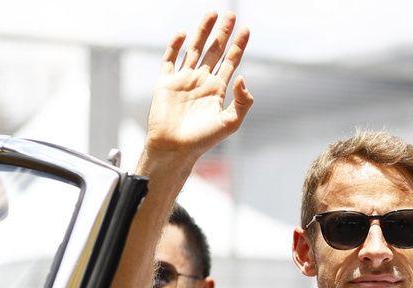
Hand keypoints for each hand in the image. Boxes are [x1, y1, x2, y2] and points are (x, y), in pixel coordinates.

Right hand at [145, 12, 253, 159]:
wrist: (174, 148)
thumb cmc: (202, 140)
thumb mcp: (230, 123)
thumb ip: (241, 102)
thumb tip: (242, 78)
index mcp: (217, 90)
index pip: (230, 62)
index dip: (239, 46)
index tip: (246, 30)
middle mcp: (201, 82)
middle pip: (215, 51)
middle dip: (223, 32)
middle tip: (231, 14)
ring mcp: (183, 80)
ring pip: (195, 49)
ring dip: (203, 31)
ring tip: (211, 13)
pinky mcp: (166, 83)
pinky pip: (170, 59)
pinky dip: (175, 45)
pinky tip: (183, 34)